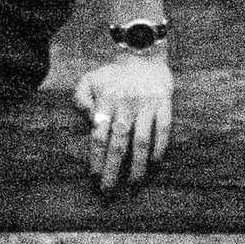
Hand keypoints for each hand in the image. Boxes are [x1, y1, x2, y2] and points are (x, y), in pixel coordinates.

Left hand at [74, 51, 172, 192]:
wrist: (143, 52)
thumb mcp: (90, 79)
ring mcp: (146, 105)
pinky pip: (163, 129)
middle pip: (118, 143)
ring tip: (134, 184)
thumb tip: (86, 120)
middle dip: (113, 169)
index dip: (96, 158)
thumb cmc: (113, 73)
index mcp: (106, 101)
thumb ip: (80, 98)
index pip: (99, 135)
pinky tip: (155, 163)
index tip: (94, 177)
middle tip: (108, 191)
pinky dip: (160, 147)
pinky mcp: (164, 103)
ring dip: (138, 165)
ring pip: (141, 140)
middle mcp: (125, 104)